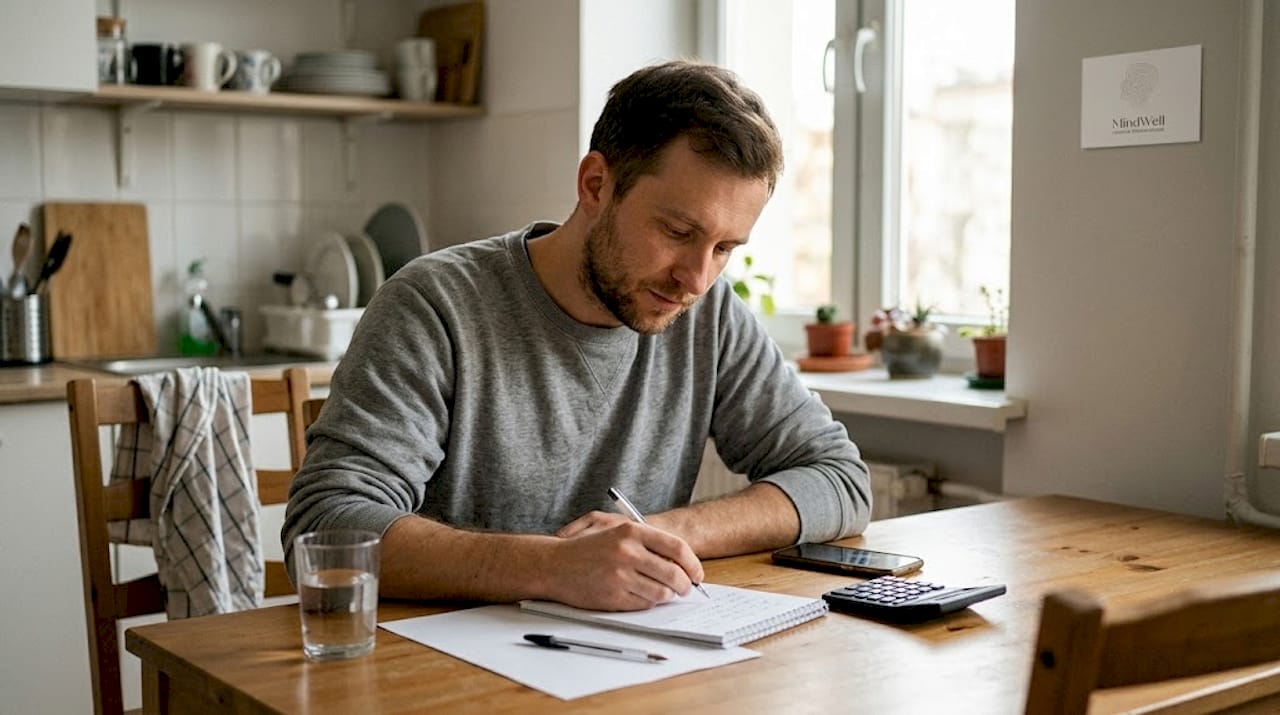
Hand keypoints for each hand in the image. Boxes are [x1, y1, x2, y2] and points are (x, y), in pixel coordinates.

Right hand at [544, 517, 703, 610]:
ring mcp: (620, 576)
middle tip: (686, 589)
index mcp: (631, 532)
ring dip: (667, 596)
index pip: (677, 548)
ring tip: (663, 592)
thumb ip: (648, 541)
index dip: (692, 563)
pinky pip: (644, 604)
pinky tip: (641, 595)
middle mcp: (627, 553)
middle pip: (674, 574)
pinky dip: (648, 602)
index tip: (697, 573)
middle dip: (685, 585)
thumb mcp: (616, 531)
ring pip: (661, 593)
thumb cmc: (588, 547)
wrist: (554, 564)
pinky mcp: (613, 597)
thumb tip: (681, 560)